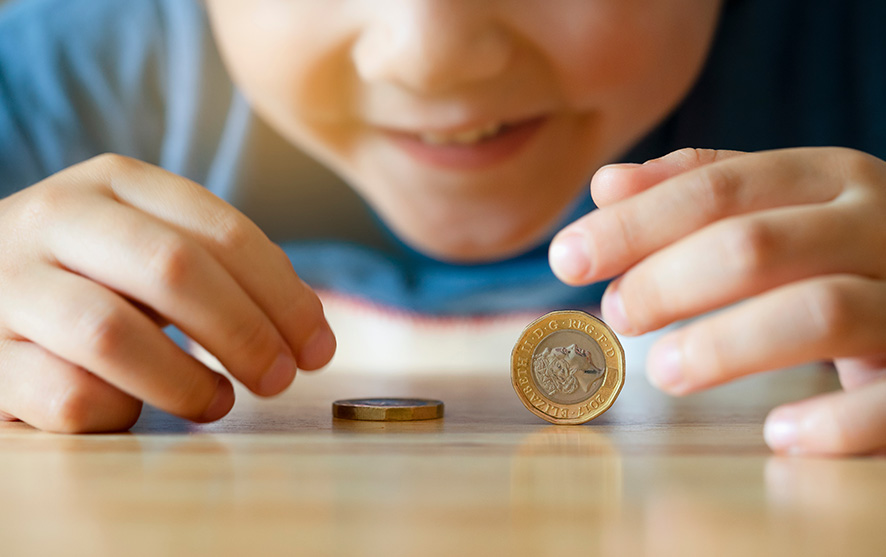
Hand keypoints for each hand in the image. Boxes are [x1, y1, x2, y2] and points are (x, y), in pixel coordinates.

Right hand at [0, 154, 334, 431]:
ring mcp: (8, 284)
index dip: (283, 295)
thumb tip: (307, 330)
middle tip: (281, 379)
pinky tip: (131, 409)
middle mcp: (57, 218)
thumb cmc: (85, 274)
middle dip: (246, 332)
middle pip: (174, 270)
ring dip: (184, 380)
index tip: (318, 347)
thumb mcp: (147, 245)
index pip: (221, 231)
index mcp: (115, 183)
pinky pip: (65, 393)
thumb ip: (218, 269)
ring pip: (112, 333)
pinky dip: (117, 411)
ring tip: (216, 402)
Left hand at [549, 147, 885, 455]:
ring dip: (725, 346)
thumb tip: (605, 184)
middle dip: (666, 282)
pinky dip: (835, 422)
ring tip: (664, 371)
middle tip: (616, 314)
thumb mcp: (783, 200)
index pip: (714, 189)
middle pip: (754, 246)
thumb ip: (699, 188)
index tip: (567, 258)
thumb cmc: (845, 244)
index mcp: (831, 177)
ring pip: (817, 313)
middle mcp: (878, 226)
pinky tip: (779, 433)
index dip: (632, 225)